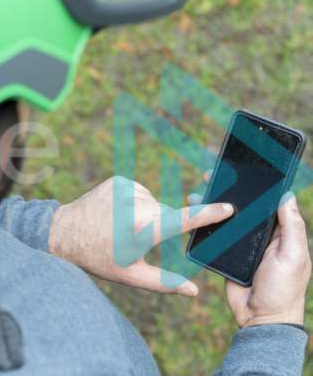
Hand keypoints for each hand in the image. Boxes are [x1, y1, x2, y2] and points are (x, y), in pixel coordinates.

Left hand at [49, 176, 233, 296]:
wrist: (63, 233)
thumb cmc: (97, 258)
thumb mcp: (130, 275)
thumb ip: (164, 283)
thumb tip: (193, 291)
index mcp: (142, 230)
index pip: (184, 220)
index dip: (208, 214)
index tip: (228, 208)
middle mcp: (137, 205)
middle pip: (168, 213)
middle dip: (162, 226)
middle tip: (137, 239)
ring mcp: (126, 189)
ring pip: (154, 202)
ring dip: (147, 214)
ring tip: (122, 226)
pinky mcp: (118, 180)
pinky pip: (140, 192)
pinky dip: (136, 202)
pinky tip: (117, 213)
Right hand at [189, 171, 311, 327]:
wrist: (260, 319)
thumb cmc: (284, 289)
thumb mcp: (294, 256)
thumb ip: (292, 227)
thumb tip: (287, 195)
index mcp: (279, 232)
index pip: (266, 202)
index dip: (255, 185)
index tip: (241, 168)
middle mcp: (259, 235)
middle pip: (242, 207)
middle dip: (227, 190)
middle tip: (212, 176)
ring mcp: (241, 245)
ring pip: (224, 219)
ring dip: (212, 205)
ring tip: (198, 193)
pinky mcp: (225, 255)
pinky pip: (213, 236)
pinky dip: (204, 225)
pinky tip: (194, 214)